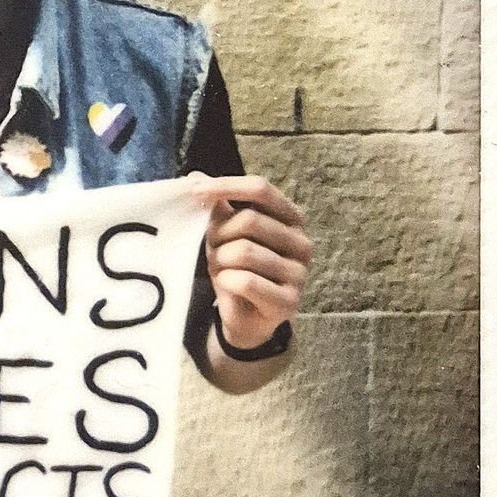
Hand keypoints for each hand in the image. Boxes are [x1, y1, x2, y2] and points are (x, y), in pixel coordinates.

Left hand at [188, 173, 312, 351]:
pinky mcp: (288, 301)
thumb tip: (194, 177)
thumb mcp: (225, 236)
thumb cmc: (237, 270)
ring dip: (221, 260)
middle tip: (212, 250)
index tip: (194, 191)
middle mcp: (302, 243)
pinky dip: (226, 281)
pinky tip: (227, 285)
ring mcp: (299, 274)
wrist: (245, 319)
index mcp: (291, 219)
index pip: (261, 189)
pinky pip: (246, 281)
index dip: (227, 186)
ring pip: (244, 252)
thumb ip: (217, 207)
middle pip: (249, 220)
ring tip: (221, 270)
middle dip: (219, 235)